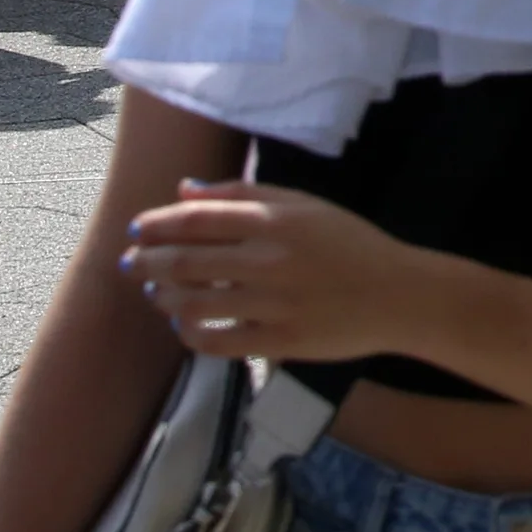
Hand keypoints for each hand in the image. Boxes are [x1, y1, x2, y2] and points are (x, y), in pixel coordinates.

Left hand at [125, 180, 431, 360]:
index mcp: (274, 219)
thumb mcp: (304, 205)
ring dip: (164, 298)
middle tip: (131, 265)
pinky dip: (191, 335)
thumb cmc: (351, 244)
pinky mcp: (280, 341)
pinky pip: (218, 341)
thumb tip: (184, 190)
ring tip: (156, 295)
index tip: (137, 230)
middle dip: (147, 262)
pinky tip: (185, 328)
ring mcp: (274, 302)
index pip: (195, 219)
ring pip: (195, 303)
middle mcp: (269, 258)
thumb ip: (243, 194)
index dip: (156, 225)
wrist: (399, 295)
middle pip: (186, 261)